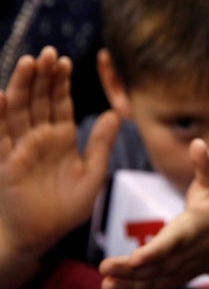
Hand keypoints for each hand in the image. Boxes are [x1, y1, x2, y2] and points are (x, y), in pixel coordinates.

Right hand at [0, 46, 119, 288]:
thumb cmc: (66, 208)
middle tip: (47, 52)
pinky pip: (1, 137)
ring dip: (22, 87)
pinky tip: (0, 96)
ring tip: (28, 62)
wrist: (41, 236)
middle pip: (39, 100)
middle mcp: (39, 138)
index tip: (65, 61)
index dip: (61, 83)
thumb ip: (101, 144)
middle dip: (42, 77)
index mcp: (62, 138)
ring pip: (20, 111)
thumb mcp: (92, 175)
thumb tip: (116, 113)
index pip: (60, 103)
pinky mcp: (6, 163)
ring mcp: (20, 148)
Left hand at [100, 137, 208, 288]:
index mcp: (199, 226)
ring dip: (129, 284)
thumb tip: (198, 143)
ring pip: (155, 280)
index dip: (158, 249)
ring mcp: (182, 269)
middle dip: (133, 269)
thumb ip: (207, 165)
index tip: (137, 257)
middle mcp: (190, 251)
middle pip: (161, 263)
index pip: (177, 239)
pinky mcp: (174, 278)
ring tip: (104, 282)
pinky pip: (153, 288)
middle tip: (105, 268)